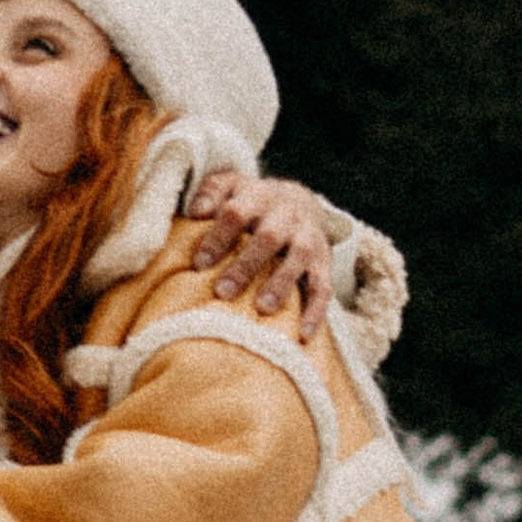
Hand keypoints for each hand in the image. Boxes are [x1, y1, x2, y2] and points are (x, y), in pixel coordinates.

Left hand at [186, 170, 335, 338]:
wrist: (302, 201)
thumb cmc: (252, 202)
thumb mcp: (231, 186)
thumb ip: (211, 192)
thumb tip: (197, 212)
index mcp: (259, 196)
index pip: (237, 212)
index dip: (218, 237)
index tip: (199, 264)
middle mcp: (287, 214)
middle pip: (268, 237)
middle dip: (246, 265)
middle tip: (223, 292)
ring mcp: (308, 238)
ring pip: (298, 258)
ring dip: (281, 284)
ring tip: (262, 309)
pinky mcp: (324, 261)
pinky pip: (323, 287)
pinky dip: (315, 311)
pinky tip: (303, 335)